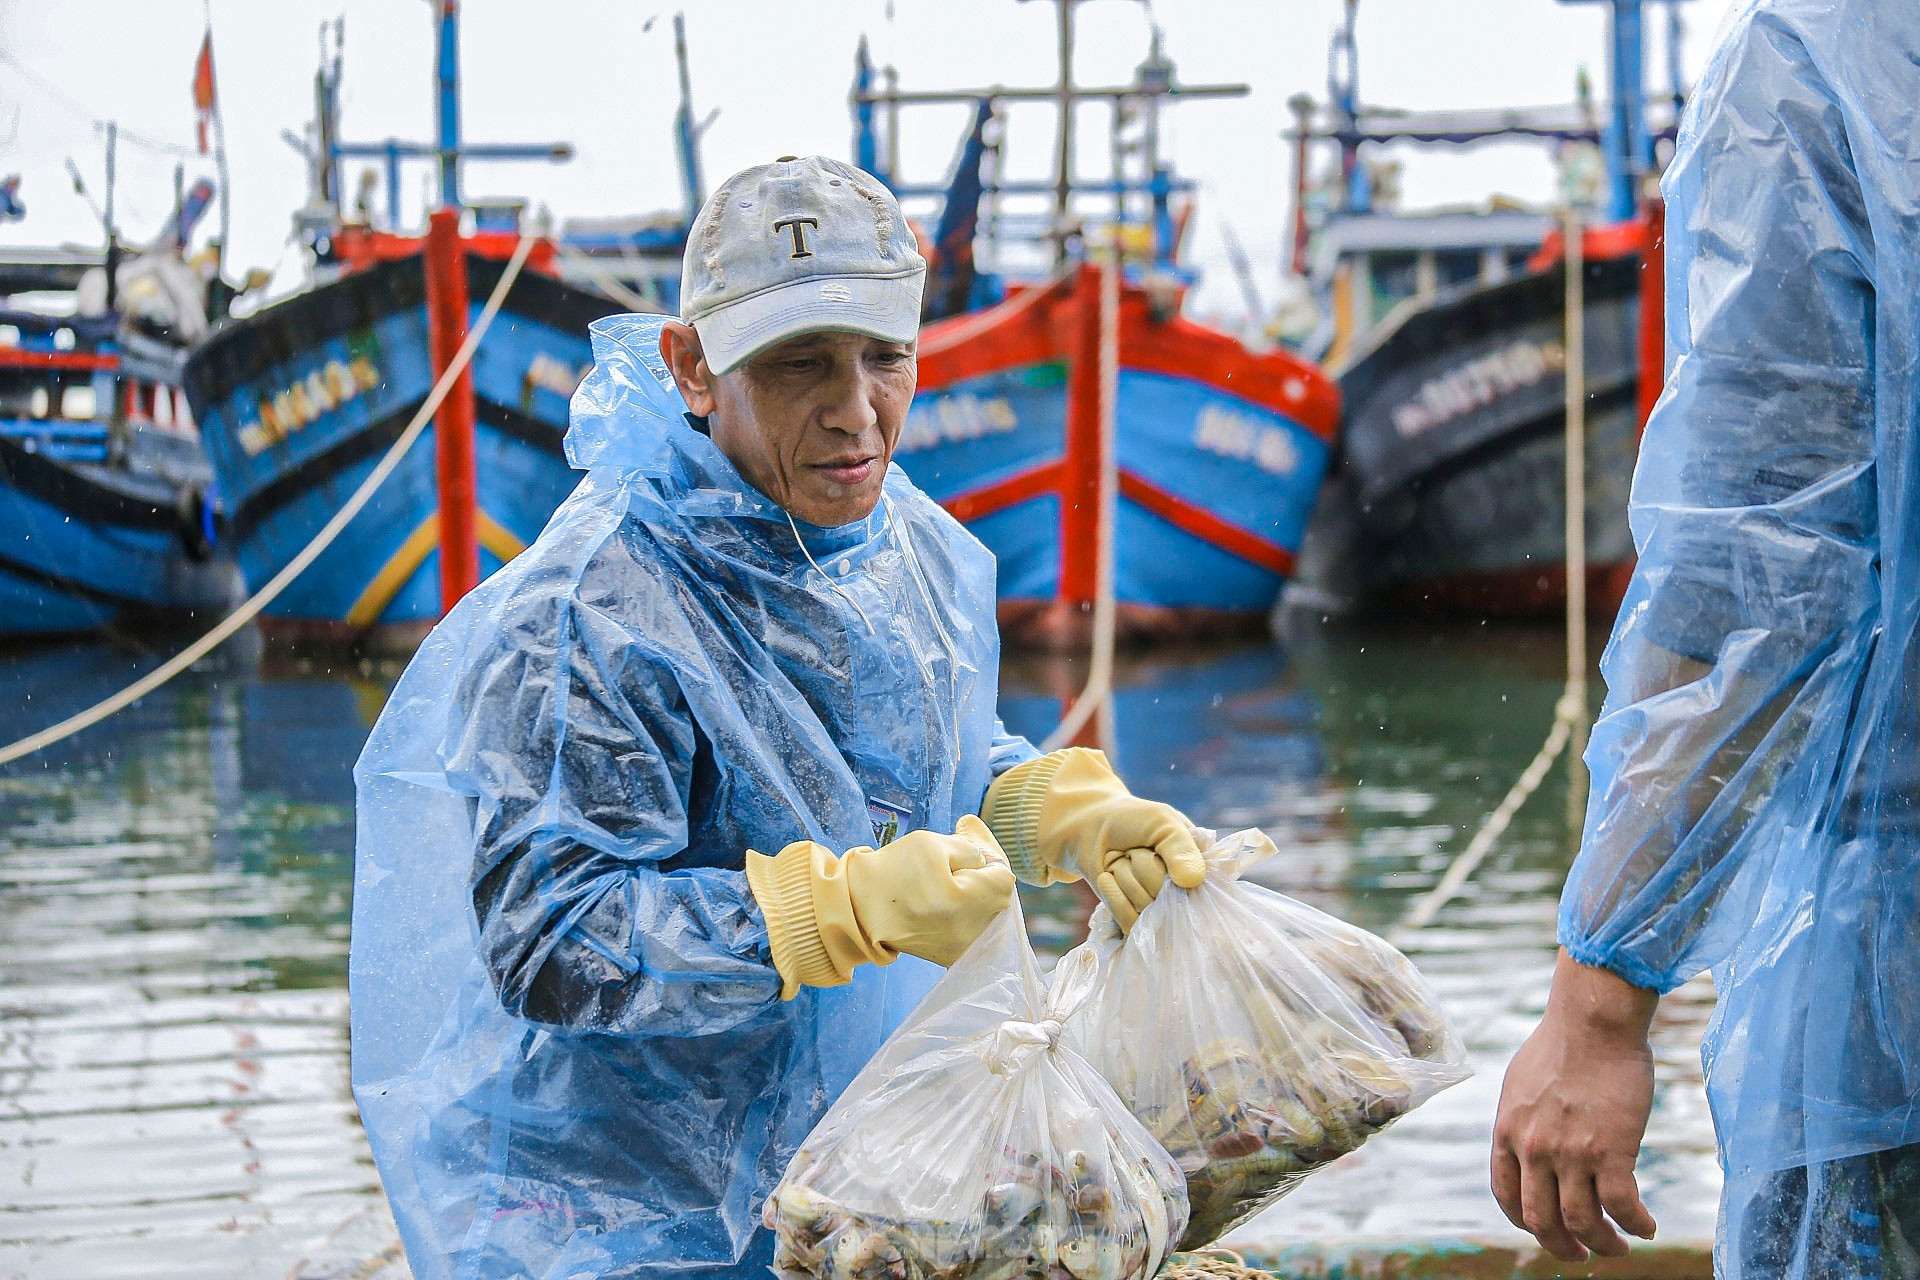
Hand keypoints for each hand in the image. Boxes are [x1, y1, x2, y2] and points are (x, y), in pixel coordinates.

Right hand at [746, 817, 1016, 997]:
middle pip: (1000, 896)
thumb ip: (970, 847)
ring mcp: (963, 949)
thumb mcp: (931, 844)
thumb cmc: (891, 873)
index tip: (965, 841)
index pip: (1003, 876)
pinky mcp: (953, 956)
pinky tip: (950, 896)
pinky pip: (977, 928)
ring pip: (991, 912)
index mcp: (966, 904)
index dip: (987, 854)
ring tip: (951, 876)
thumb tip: (988, 858)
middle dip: (984, 872)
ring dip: (979, 891)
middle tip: (958, 855)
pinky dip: (970, 910)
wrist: (857, 911)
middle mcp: (971, 933)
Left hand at [1075, 797, 1203, 932]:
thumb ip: (1181, 848)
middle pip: (1174, 895)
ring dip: (1127, 877)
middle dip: (1145, 866)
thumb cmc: (1130, 821)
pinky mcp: (1138, 925)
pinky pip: (1132, 923)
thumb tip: (1192, 881)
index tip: (1166, 858)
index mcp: (1203, 866)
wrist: (1088, 830)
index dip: (1189, 875)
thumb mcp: (1161, 822)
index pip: (1212, 886)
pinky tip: (1108, 876)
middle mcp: (1188, 894)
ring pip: (1150, 908)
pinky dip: (1114, 895)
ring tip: (1122, 860)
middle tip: (1135, 849)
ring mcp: (1162, 912)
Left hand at [1491, 950, 1659, 1260]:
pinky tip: (1647, 1227)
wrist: (1592, 1020)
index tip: (1545, 1230)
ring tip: (1619, 1247)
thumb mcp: (1521, 1083)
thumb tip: (1526, 1136)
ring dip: (1603, 1245)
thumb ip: (1522, 1118)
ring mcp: (1570, 1153)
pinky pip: (1622, 1206)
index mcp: (1508, 1132)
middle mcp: (1533, 1149)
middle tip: (1582, 1254)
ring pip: (1582, 1223)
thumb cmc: (1562, 1042)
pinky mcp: (1610, 1150)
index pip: (1507, 1196)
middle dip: (1562, 1246)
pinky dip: (1636, 1225)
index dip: (1526, 1222)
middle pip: (1540, 1220)